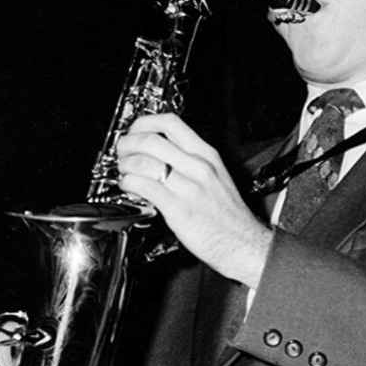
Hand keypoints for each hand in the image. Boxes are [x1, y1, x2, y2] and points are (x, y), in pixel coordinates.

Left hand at [116, 113, 271, 288]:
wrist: (243, 243)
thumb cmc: (229, 215)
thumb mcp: (217, 176)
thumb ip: (192, 161)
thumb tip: (162, 153)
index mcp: (207, 155)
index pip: (171, 124)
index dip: (145, 122)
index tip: (135, 130)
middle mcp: (198, 167)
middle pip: (151, 140)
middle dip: (127, 143)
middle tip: (122, 151)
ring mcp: (188, 187)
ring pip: (143, 162)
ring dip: (125, 165)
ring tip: (124, 172)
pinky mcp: (178, 208)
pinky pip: (144, 186)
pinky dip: (128, 183)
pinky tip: (129, 188)